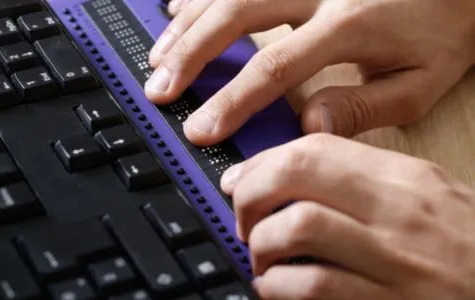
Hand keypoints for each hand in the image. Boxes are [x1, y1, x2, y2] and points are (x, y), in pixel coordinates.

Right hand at [145, 0, 474, 144]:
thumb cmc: (441, 30)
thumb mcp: (418, 83)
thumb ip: (363, 107)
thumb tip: (309, 127)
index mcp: (348, 24)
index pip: (274, 66)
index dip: (231, 100)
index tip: (202, 128)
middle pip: (237, 15)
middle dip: (191, 55)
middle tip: (160, 88)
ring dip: (187, 24)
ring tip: (159, 57)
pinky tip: (178, 10)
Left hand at [219, 133, 474, 299]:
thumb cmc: (464, 246)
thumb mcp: (423, 196)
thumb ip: (361, 181)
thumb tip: (292, 178)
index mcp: (402, 178)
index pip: (314, 147)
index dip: (262, 162)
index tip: (240, 179)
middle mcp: (395, 211)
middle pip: (295, 175)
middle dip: (250, 194)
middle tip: (243, 216)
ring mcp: (392, 261)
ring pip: (296, 227)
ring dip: (261, 242)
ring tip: (261, 255)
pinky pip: (311, 286)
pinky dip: (278, 286)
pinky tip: (277, 287)